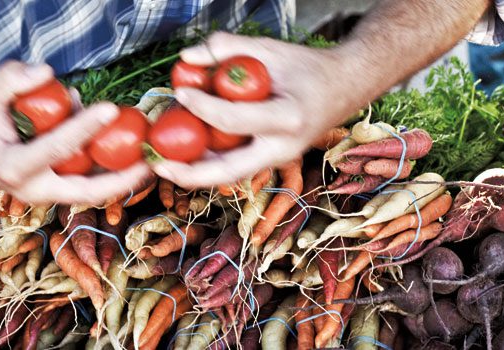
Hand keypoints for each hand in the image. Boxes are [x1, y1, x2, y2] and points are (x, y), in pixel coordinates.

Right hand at [0, 61, 151, 203]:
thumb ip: (12, 78)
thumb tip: (48, 73)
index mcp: (11, 168)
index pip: (55, 150)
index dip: (83, 129)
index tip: (110, 108)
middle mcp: (32, 189)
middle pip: (85, 192)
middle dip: (121, 180)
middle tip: (151, 162)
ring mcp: (47, 193)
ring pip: (92, 192)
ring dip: (123, 178)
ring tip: (151, 158)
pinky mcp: (58, 188)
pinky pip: (89, 182)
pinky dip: (111, 170)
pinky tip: (134, 154)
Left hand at [152, 32, 358, 187]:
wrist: (345, 88)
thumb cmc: (309, 68)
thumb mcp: (271, 49)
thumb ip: (229, 48)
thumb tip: (187, 58)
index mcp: (288, 118)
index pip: (235, 120)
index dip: (203, 107)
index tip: (180, 93)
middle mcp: (283, 148)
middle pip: (229, 172)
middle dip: (190, 174)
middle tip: (158, 166)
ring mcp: (278, 159)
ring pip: (230, 175)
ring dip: (196, 173)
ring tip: (164, 163)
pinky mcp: (272, 160)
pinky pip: (237, 166)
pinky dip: (210, 162)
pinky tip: (187, 152)